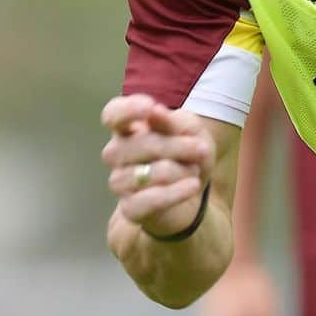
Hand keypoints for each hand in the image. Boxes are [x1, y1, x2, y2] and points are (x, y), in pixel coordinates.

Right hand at [101, 95, 213, 237]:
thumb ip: (172, 120)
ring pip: (145, 173)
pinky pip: (147, 201)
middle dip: (175, 146)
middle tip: (201, 149)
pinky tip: (193, 186)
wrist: (197, 187)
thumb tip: (154, 112)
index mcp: (129, 128)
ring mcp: (120, 182)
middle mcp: (117, 154)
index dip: (126, 110)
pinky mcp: (130, 208)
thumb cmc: (188, 151)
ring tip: (194, 171)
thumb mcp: (190, 129)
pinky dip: (175, 192)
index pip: (113, 114)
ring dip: (179, 170)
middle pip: (137, 144)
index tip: (149, 107)